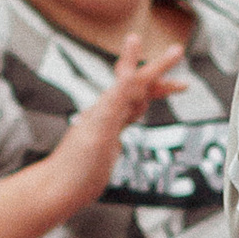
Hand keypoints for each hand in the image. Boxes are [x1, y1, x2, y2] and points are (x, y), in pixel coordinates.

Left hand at [42, 28, 187, 217]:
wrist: (58, 189)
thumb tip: (129, 73)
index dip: (152, 63)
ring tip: (177, 87)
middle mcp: (106, 112)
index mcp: (107, 107)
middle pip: (138, 85)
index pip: (133, 78)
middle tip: (180, 59)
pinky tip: (140, 113)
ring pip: (135, 100)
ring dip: (154, 90)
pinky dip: (140, 110)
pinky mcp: (107, 140)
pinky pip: (127, 118)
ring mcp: (107, 126)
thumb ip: (115, 101)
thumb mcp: (101, 130)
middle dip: (160, 73)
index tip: (172, 48)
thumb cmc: (76, 166)